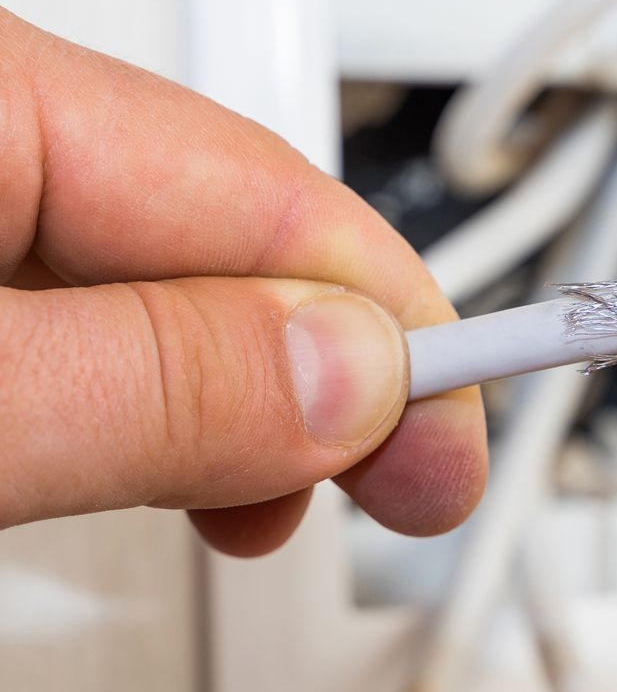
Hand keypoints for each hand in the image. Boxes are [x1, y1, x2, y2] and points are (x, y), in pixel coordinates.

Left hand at [0, 9, 485, 552]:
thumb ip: (154, 379)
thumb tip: (351, 374)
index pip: (268, 194)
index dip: (396, 327)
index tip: (456, 440)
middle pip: (228, 230)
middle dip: (331, 369)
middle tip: (405, 480)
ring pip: (162, 280)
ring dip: (250, 396)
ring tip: (283, 497)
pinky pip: (86, 314)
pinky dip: (152, 396)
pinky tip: (173, 457)